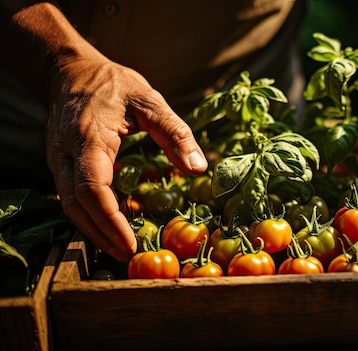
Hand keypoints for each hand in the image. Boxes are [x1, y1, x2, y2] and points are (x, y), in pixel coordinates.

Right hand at [46, 53, 207, 260]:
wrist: (71, 73)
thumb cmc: (114, 85)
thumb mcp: (150, 101)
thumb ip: (175, 133)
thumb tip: (199, 168)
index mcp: (90, 138)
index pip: (93, 188)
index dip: (110, 220)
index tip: (130, 243)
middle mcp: (66, 154)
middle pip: (76, 205)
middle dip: (100, 234)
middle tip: (127, 255)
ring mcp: (59, 161)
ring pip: (69, 205)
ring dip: (92, 230)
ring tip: (119, 248)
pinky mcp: (60, 164)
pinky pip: (71, 196)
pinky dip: (89, 216)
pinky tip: (109, 226)